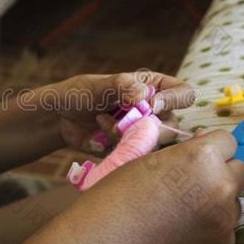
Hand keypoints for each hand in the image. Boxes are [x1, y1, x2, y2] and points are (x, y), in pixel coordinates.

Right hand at [0, 130, 243, 243]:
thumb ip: (179, 152)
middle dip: (219, 174)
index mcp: (201, 158)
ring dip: (215, 204)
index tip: (196, 158)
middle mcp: (221, 189)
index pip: (227, 141)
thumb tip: (202, 145)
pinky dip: (208, 232)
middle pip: (238, 172)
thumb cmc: (111, 200)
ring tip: (178, 214)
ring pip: (232, 204)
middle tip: (190, 186)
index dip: (210, 149)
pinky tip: (178, 235)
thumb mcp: (145, 160)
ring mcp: (224, 224)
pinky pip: (224, 232)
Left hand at [51, 72, 196, 152]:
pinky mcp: (130, 153)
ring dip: (124, 136)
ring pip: (152, 146)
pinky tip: (96, 136)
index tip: (152, 106)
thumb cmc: (81, 93)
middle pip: (171, 127)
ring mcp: (143, 135)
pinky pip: (132, 158)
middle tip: (122, 121)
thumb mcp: (99, 86)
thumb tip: (144, 96)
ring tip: (102, 121)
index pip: (183, 94)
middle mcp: (155, 113)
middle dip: (145, 127)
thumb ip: (121, 87)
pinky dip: (112, 148)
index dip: (173, 101)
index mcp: (155, 88)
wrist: (60, 116)